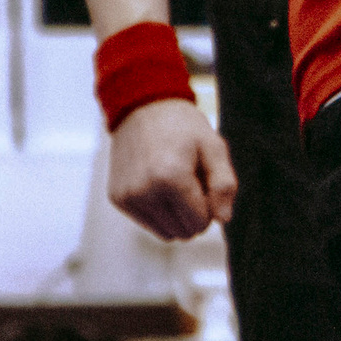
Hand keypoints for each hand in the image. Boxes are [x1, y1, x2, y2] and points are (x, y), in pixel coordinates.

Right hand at [107, 98, 236, 240]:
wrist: (143, 107)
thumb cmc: (184, 127)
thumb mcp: (214, 147)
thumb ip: (224, 185)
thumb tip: (223, 219)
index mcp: (171, 178)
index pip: (200, 222)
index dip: (210, 205)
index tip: (205, 180)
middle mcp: (144, 192)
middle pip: (184, 232)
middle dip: (194, 212)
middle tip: (191, 178)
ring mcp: (127, 197)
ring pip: (166, 233)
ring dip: (177, 215)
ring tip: (175, 181)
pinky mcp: (117, 199)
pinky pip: (148, 224)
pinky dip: (159, 211)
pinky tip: (158, 184)